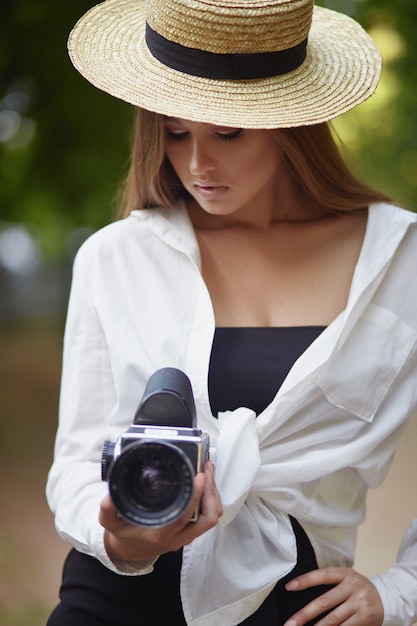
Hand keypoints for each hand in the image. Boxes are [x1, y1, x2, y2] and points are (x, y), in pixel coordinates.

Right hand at [99, 460, 221, 561]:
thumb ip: (108, 509)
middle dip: (211, 492)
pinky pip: (208, 517)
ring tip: (208, 472)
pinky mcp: (190, 531)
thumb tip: (109, 497)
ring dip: (213, 494)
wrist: (128, 550)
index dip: (196, 495)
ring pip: (211, 517)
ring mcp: (186, 535)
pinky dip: (210, 499)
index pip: (185, 516)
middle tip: (206, 469)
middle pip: (208, 518)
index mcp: (161, 533)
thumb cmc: (123, 533)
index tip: (199, 475)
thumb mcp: (110, 522)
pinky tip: (205, 483)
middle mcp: (177, 537)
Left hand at [283, 567, 383, 625]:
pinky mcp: (365, 618)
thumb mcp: (347, 579)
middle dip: (305, 614)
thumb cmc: (359, 589)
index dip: (305, 580)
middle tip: (291, 623)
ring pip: (333, 619)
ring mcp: (360, 603)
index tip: (289, 587)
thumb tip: (303, 594)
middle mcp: (353, 586)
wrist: (387, 599)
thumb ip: (330, 584)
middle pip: (324, 602)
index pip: (322, 575)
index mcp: (346, 573)